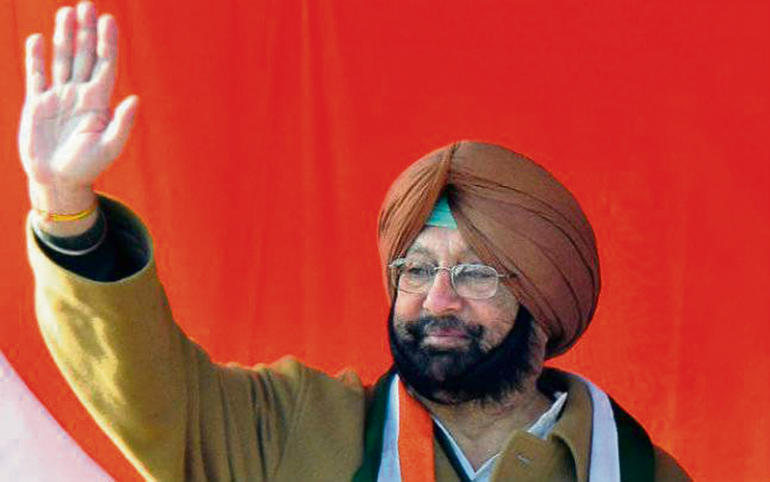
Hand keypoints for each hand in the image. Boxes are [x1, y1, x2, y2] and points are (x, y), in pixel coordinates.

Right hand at [19, 2, 136, 232]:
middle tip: (87, 5)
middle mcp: (80, 94)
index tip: (110, 20)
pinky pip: (36, 75)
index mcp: (99, 102)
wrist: (58, 180)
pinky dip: (37, 58)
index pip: (105, 65)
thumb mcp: (109, 146)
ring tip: (67, 12)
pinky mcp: (37, 103)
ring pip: (62, 60)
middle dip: (85, 31)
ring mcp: (58, 97)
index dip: (107, 43)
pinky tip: (39, 39)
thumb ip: (122, 123)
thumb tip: (136, 99)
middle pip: (83, 55)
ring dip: (64, 36)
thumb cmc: (87, 166)